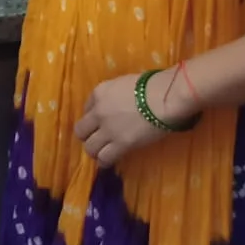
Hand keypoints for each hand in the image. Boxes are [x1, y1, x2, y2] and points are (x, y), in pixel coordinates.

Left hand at [75, 71, 194, 168]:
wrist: (163, 98)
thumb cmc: (151, 86)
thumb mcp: (125, 83)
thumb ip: (115, 95)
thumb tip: (118, 104)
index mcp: (99, 92)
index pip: (86, 109)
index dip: (93, 118)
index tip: (101, 122)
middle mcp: (98, 112)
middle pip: (81, 131)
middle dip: (88, 136)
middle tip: (98, 139)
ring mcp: (108, 130)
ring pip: (90, 148)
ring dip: (95, 151)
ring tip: (103, 153)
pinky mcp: (120, 144)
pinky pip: (104, 158)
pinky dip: (104, 161)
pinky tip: (108, 161)